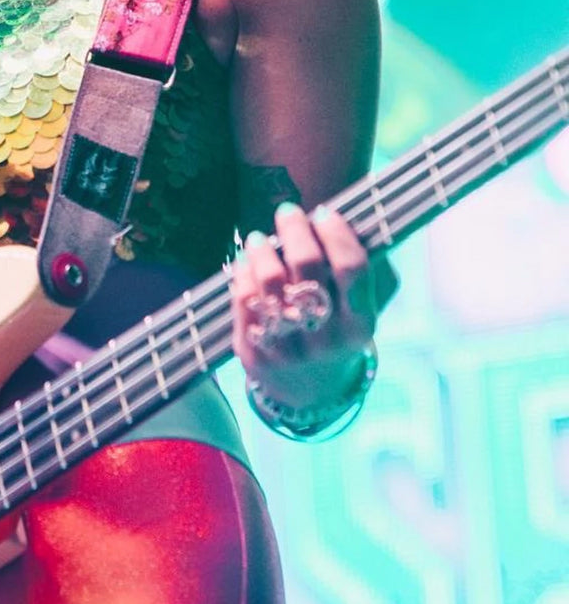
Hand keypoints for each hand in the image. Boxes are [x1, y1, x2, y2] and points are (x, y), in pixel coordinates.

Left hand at [231, 202, 397, 410]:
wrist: (311, 391)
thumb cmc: (337, 330)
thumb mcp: (360, 308)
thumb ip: (358, 268)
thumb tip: (339, 218)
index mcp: (360, 325)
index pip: (351, 268)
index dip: (336, 233)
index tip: (325, 213)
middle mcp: (326, 339)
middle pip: (307, 267)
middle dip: (295, 231)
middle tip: (287, 213)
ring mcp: (289, 349)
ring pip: (269, 281)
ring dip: (262, 250)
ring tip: (260, 239)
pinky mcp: (256, 354)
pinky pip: (244, 301)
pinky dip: (243, 273)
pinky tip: (246, 262)